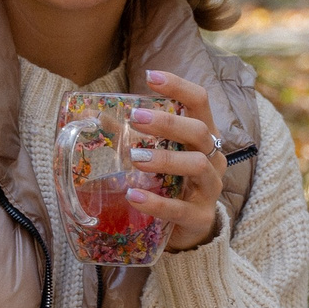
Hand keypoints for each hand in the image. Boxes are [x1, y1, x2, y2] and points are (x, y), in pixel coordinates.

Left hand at [126, 69, 226, 252]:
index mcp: (204, 137)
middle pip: (199, 131)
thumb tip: (95, 117)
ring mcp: (210, 189)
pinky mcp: (201, 217)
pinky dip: (156, 202)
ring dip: (166, 158)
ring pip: (197, 165)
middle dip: (168, 123)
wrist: (189, 231)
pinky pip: (180, 209)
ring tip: (135, 159)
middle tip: (136, 119)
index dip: (179, 86)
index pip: (200, 102)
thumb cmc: (173, 184)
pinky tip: (134, 196)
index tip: (151, 76)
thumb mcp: (160, 155)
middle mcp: (213, 158)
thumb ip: (133, 137)